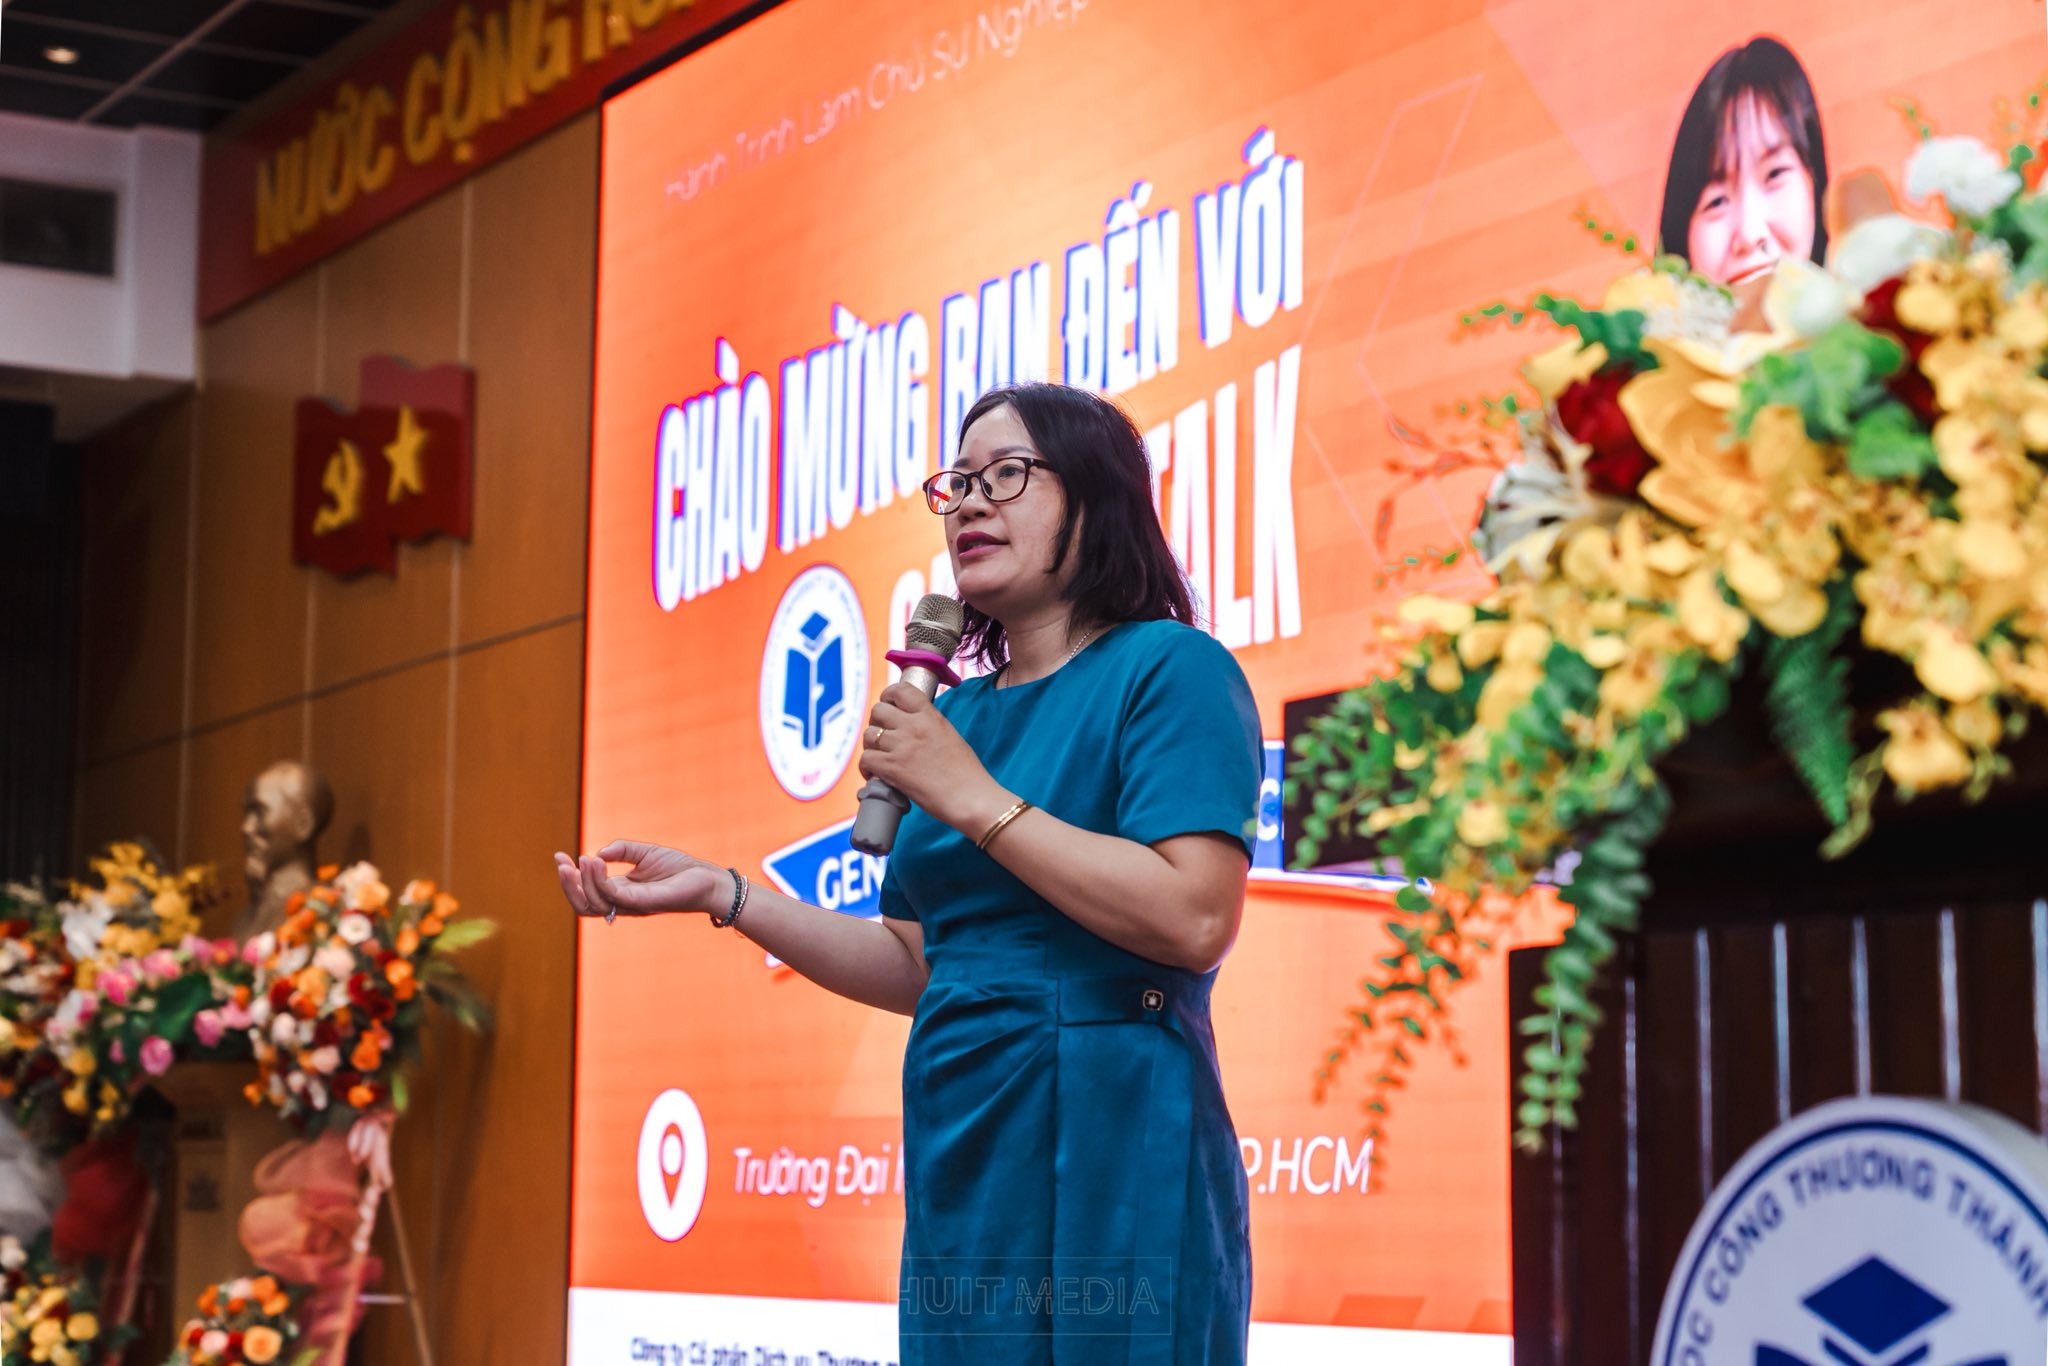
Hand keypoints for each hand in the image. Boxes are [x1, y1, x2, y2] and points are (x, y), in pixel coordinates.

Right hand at [552, 841, 729, 919]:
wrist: (708, 879)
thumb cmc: (679, 868)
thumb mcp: (645, 853)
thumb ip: (622, 850)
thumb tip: (599, 852)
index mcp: (621, 893)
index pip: (587, 893)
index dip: (569, 878)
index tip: (559, 856)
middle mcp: (623, 903)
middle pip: (584, 905)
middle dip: (568, 886)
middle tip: (563, 863)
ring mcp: (633, 905)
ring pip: (595, 904)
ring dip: (582, 882)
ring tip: (582, 859)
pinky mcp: (645, 903)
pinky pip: (615, 896)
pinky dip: (600, 880)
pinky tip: (595, 861)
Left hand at [858, 683, 1006, 833]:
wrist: (970, 797)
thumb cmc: (966, 773)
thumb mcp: (949, 736)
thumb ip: (929, 726)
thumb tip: (911, 727)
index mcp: (930, 716)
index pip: (901, 690)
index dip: (889, 696)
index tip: (888, 704)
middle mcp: (913, 726)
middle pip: (878, 710)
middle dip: (876, 722)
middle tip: (882, 735)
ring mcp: (900, 746)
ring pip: (868, 735)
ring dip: (871, 746)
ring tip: (879, 757)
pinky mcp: (891, 768)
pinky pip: (865, 759)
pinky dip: (866, 768)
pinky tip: (875, 774)